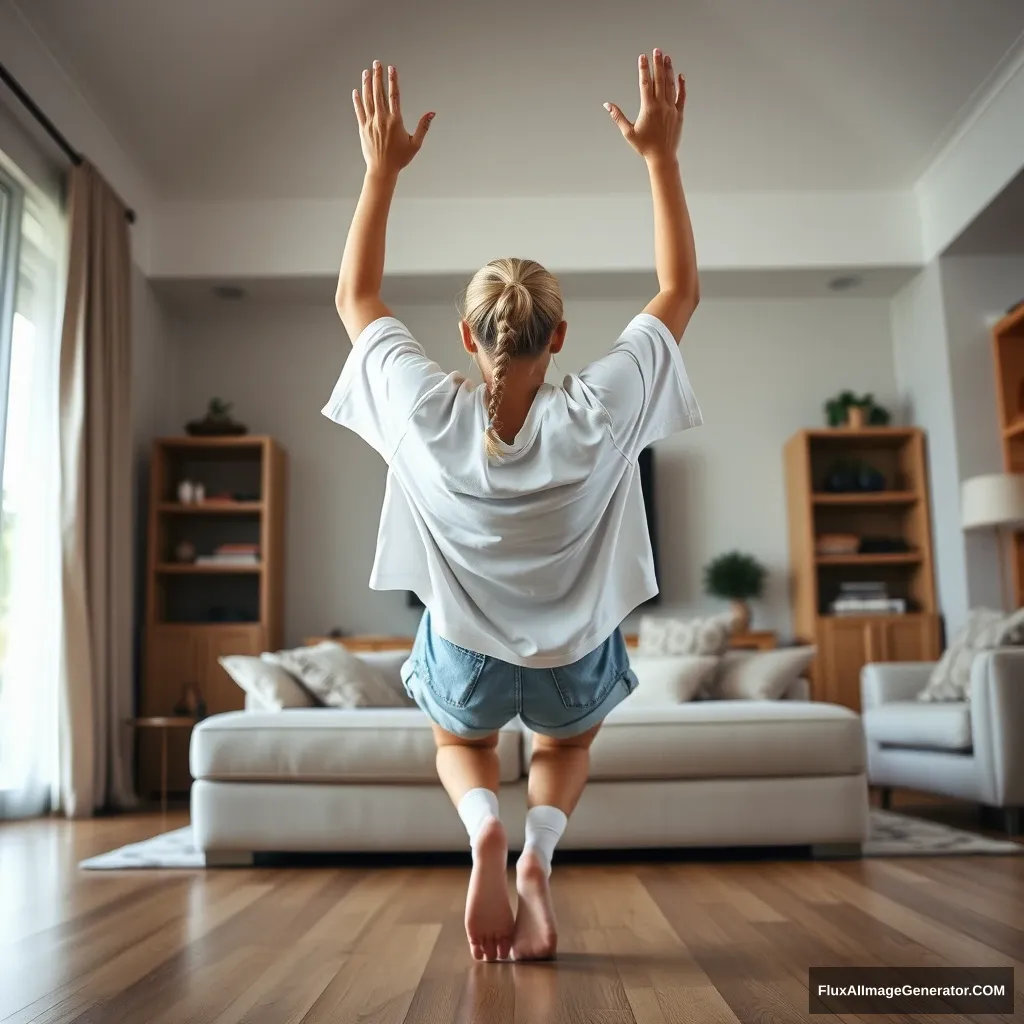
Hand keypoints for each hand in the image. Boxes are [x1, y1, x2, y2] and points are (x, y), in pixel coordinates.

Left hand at [352, 61, 432, 176]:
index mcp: (395, 121)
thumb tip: (431, 113)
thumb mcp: (415, 144)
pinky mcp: (363, 128)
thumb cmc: (400, 159)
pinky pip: (359, 111)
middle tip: (377, 63)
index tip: (392, 68)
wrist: (382, 170)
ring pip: (368, 99)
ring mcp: (371, 123)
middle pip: (379, 93)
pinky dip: (357, 100)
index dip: (392, 80)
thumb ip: (423, 127)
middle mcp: (382, 119)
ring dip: (367, 84)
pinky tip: (356, 91)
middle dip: (378, 76)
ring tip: (366, 72)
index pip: (394, 95)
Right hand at [605, 50, 684, 162]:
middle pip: (659, 80)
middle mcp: (661, 106)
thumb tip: (606, 105)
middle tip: (657, 50)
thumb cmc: (644, 146)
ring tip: (666, 57)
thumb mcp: (628, 132)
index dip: (643, 69)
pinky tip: (680, 75)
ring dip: (668, 70)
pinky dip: (681, 85)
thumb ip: (617, 116)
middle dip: (657, 64)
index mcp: (648, 108)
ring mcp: (671, 109)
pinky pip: (682, 96)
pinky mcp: (679, 114)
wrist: (662, 157)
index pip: (645, 83)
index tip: (642, 57)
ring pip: (670, 85)